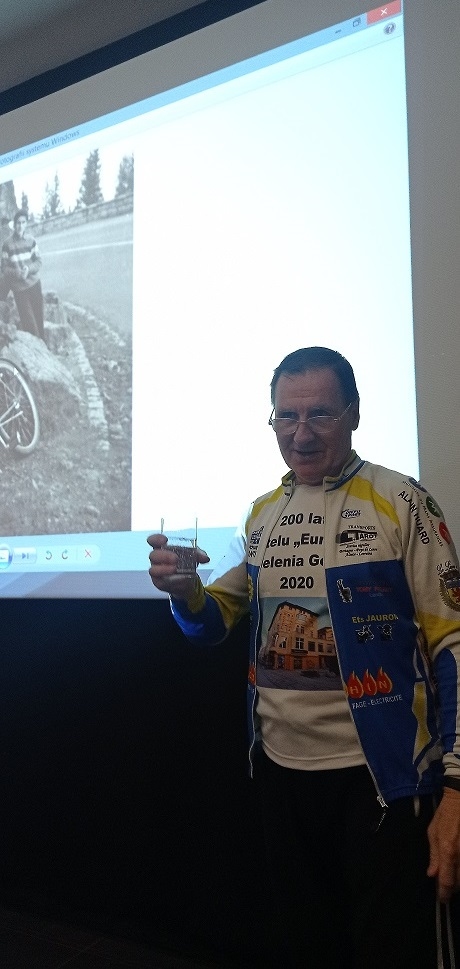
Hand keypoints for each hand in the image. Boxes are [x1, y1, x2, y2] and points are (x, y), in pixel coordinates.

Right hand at [147, 533, 209, 598]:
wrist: (186, 580)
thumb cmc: (185, 562)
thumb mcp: (193, 555)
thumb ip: (198, 554)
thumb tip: (205, 558)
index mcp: (162, 548)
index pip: (153, 540)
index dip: (155, 539)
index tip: (164, 540)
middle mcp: (157, 559)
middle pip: (153, 555)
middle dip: (164, 556)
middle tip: (175, 558)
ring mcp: (156, 571)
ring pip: (153, 570)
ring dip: (164, 569)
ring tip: (175, 569)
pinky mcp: (159, 582)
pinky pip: (161, 581)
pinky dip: (171, 580)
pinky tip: (179, 579)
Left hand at [427, 787, 459, 901]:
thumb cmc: (446, 814)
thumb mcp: (433, 832)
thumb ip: (434, 855)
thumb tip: (432, 874)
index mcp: (448, 850)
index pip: (447, 880)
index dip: (444, 893)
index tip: (442, 899)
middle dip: (453, 888)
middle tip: (447, 887)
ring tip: (454, 877)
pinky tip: (459, 867)